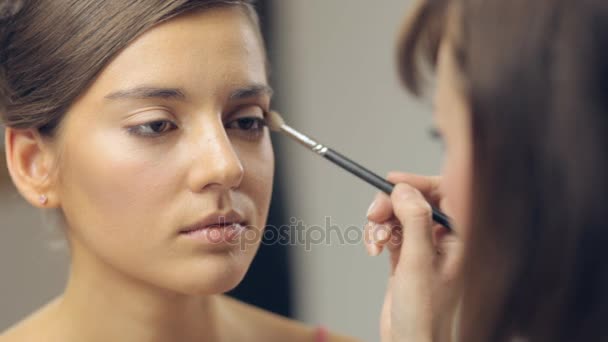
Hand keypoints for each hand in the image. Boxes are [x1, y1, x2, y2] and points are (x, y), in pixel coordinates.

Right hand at [365, 172, 462, 341]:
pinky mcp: (405, 256)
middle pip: (414, 201)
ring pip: (397, 216)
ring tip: (375, 242)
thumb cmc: (425, 313)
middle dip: (390, 205)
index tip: (392, 181)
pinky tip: (373, 250)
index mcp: (459, 238)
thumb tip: (404, 189)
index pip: (443, 194)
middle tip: (374, 215)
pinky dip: (377, 235)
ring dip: (380, 223)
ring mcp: (423, 247)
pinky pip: (389, 231)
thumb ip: (414, 221)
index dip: (418, 183)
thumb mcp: (418, 261)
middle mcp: (442, 239)